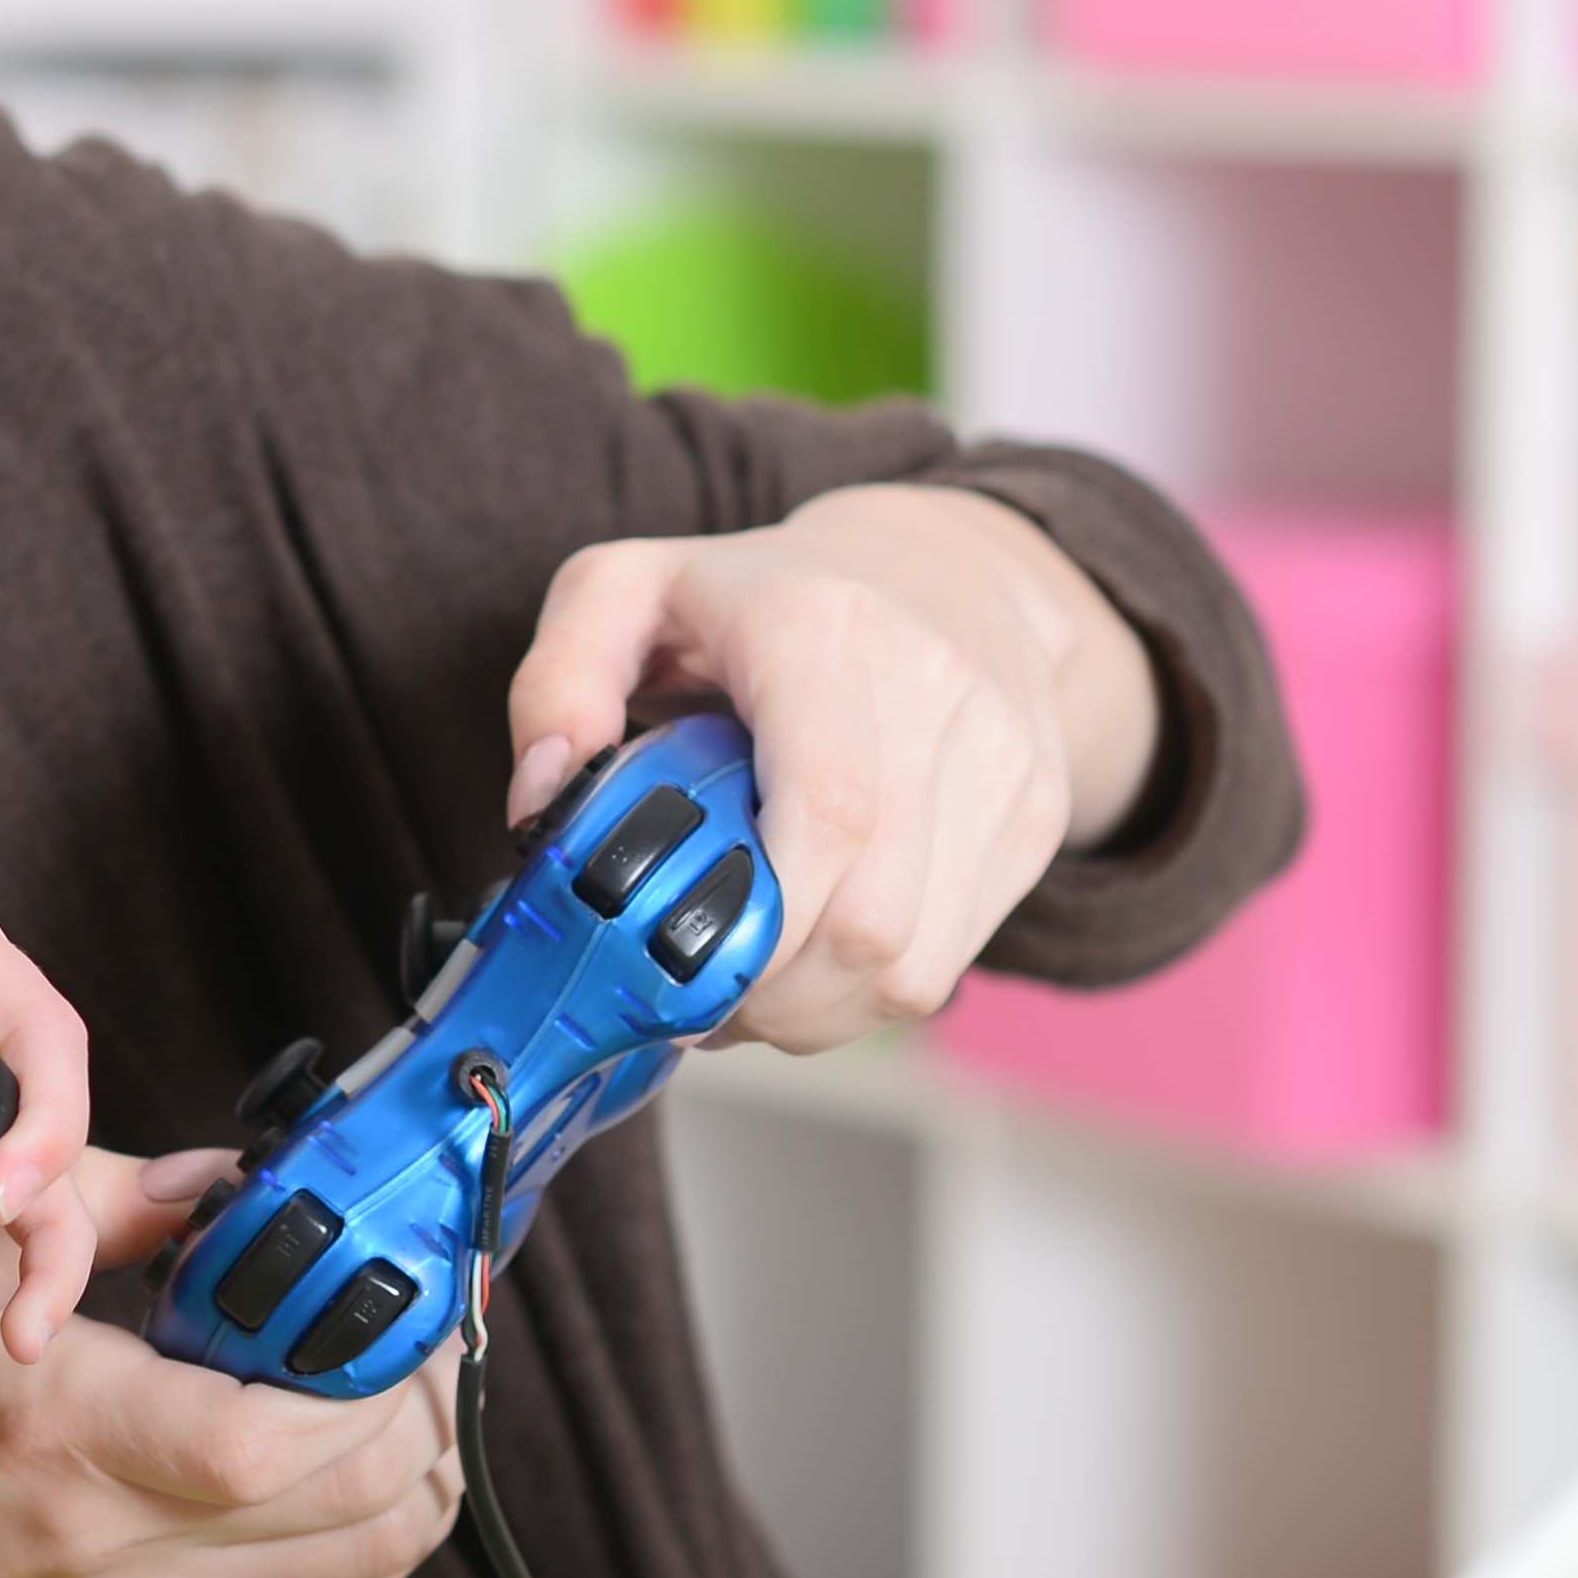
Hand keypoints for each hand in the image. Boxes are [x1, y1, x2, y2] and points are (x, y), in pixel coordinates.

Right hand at [0, 1151, 465, 1577]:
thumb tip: (226, 1182)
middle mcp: (128, 1546)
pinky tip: (347, 1477)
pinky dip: (372, 1539)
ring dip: (420, 1471)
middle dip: (426, 1401)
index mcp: (73, 1433)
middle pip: (370, 1495)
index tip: (398, 1296)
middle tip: (417, 1334)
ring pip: (377, 1560)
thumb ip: (98, 1206)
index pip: (292, 1429)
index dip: (382, 1363)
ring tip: (400, 1400)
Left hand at [502, 484, 1157, 1052]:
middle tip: (690, 992)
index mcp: (824, 632)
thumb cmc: (766, 594)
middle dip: (763, 993)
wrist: (952, 566)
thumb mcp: (629, 590)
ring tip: (747, 982)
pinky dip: (861, 993)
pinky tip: (811, 959)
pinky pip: (946, 964)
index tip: (672, 960)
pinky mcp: (1034, 822)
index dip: (752, 924)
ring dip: (810, 1011)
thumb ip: (556, 681)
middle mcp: (938, 695)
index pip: (827, 815)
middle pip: (868, 923)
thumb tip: (542, 800)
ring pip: (912, 968)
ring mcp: (1004, 765)